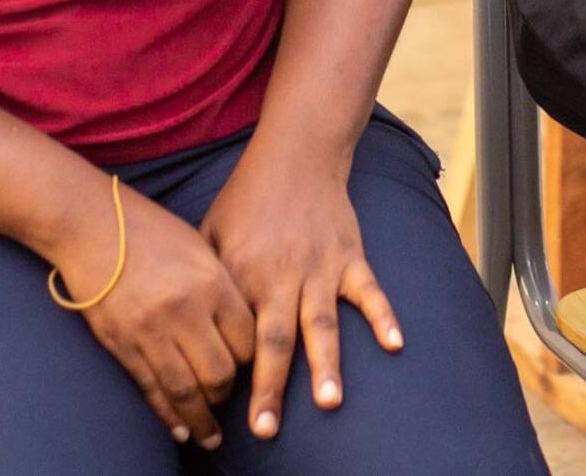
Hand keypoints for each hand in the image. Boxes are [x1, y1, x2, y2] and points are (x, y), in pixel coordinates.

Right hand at [51, 180, 254, 449]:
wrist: (92, 226)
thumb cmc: (153, 233)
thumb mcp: (201, 249)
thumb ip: (223, 289)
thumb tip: (245, 332)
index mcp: (212, 282)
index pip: (248, 340)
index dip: (253, 360)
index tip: (250, 365)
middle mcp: (184, 310)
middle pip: (220, 372)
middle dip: (227, 392)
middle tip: (228, 398)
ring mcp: (149, 331)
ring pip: (185, 390)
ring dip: (201, 420)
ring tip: (211, 437)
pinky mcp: (121, 344)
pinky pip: (150, 389)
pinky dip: (167, 414)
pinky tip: (180, 429)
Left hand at [201, 139, 400, 440]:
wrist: (296, 156)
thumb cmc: (247, 200)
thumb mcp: (210, 234)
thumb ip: (205, 282)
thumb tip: (190, 331)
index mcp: (241, 275)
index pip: (235, 335)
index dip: (230, 376)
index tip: (221, 414)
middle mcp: (281, 276)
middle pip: (276, 341)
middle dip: (271, 388)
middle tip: (266, 429)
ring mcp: (320, 268)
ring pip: (322, 324)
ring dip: (326, 364)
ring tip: (330, 401)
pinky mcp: (350, 257)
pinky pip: (369, 291)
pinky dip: (383, 317)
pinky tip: (395, 345)